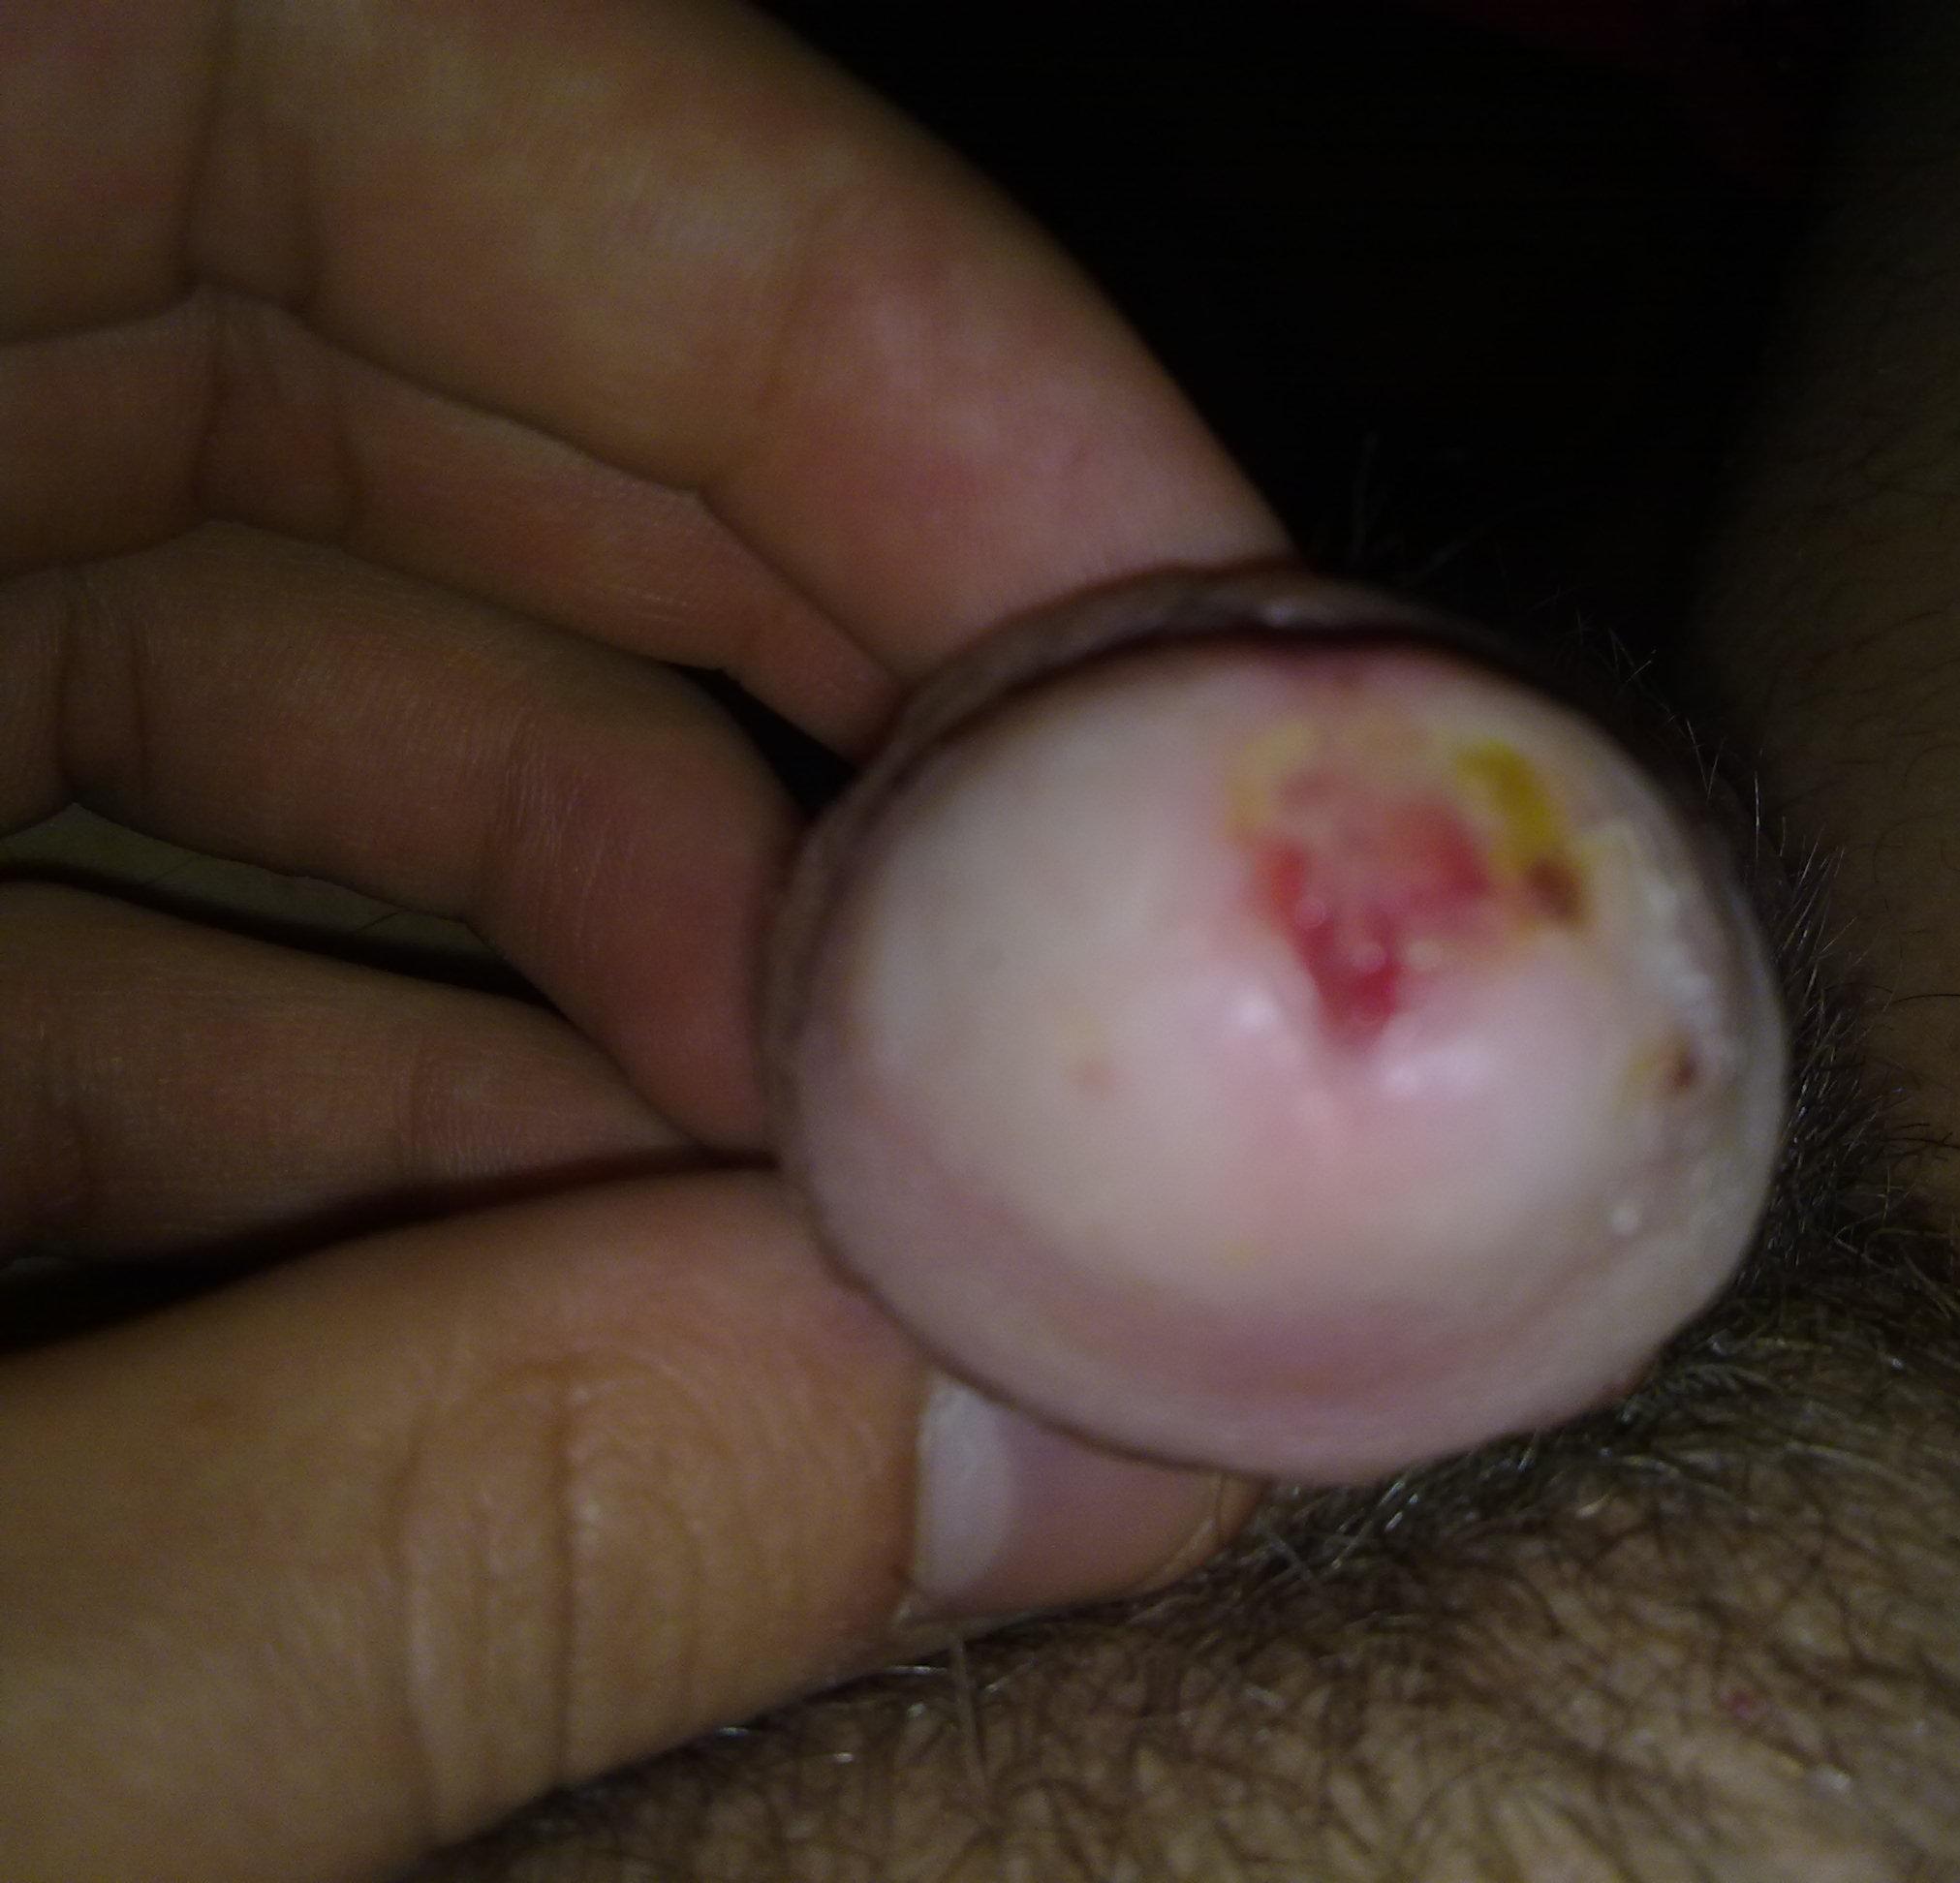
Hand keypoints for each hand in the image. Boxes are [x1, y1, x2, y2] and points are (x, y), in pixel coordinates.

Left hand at [0, 2, 1284, 1876]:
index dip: (806, 294)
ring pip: (287, 599)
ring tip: (944, 1173)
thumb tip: (1073, 1468)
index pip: (291, 61)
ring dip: (673, 885)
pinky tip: (662, 1267)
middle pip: (366, 314)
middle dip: (827, 619)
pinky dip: (422, 1036)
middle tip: (1168, 919)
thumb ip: (403, 1549)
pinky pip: (140, 850)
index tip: (1193, 631)